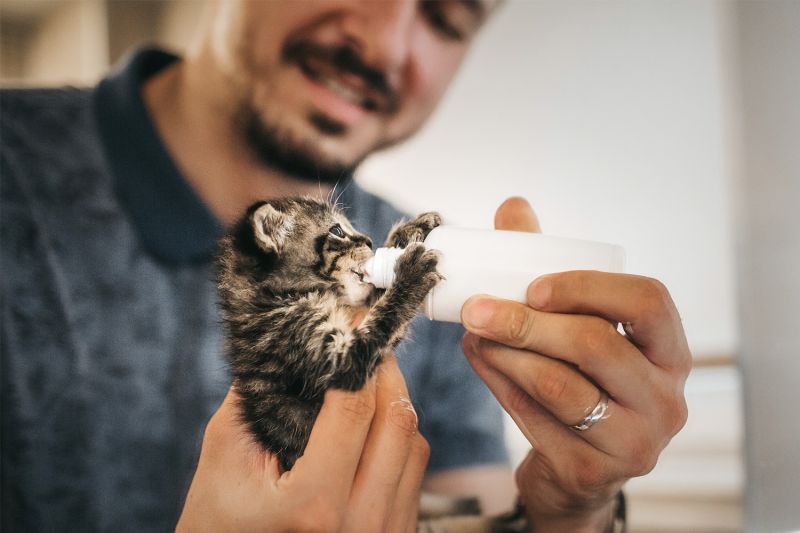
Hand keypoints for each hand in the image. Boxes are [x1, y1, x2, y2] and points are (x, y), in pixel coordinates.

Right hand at [176, 355, 428, 532]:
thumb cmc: (220, 523)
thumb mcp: (225, 458)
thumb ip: (257, 397)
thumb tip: (294, 344)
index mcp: (314, 505)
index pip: (354, 410)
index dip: (357, 357)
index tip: (354, 324)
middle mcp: (359, 524)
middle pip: (397, 422)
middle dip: (384, 372)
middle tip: (366, 347)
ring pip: (414, 444)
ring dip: (395, 403)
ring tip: (370, 382)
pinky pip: (415, 473)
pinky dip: (399, 439)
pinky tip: (374, 425)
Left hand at [461, 197, 689, 531]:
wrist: (576, 468)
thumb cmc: (580, 379)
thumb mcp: (578, 327)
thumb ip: (550, 268)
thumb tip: (513, 206)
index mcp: (669, 350)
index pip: (649, 301)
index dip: (589, 287)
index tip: (534, 286)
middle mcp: (664, 398)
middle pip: (596, 345)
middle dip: (525, 322)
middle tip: (474, 307)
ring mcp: (634, 442)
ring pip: (560, 386)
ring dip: (505, 353)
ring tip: (471, 331)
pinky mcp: (592, 471)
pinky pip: (536, 421)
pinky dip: (498, 385)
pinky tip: (478, 358)